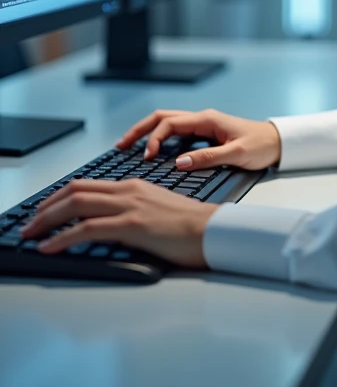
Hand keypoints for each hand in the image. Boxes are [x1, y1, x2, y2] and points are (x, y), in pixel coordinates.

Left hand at [20, 179, 218, 267]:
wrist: (213, 230)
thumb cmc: (190, 227)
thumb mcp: (156, 211)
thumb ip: (133, 211)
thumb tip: (111, 226)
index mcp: (133, 186)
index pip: (87, 185)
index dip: (59, 196)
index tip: (44, 210)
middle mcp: (128, 190)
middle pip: (75, 190)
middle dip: (46, 207)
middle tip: (30, 222)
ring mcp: (129, 206)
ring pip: (76, 205)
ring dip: (46, 220)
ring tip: (30, 233)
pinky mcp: (132, 224)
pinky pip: (87, 228)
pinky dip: (62, 237)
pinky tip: (50, 246)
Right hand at [116, 108, 281, 170]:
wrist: (278, 143)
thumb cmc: (261, 146)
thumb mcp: (236, 154)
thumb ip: (207, 158)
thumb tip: (179, 162)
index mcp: (206, 120)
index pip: (170, 124)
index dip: (154, 139)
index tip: (146, 156)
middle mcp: (202, 119)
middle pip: (162, 118)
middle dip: (140, 129)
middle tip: (121, 144)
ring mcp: (202, 126)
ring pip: (168, 123)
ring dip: (148, 133)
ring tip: (129, 147)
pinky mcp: (204, 134)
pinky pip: (176, 133)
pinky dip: (160, 139)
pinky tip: (152, 152)